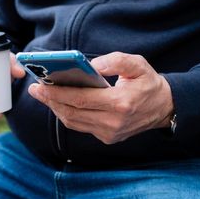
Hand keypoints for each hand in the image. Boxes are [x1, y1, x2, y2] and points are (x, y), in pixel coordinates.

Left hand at [28, 52, 173, 143]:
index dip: (58, 93)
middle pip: (72, 113)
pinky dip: (67, 115)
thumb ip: (116, 60)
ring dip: (56, 108)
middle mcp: (113, 122)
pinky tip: (59, 103)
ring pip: (73, 122)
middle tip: (35, 89)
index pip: (81, 99)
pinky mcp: (108, 137)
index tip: (40, 85)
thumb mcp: (138, 64)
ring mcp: (110, 133)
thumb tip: (93, 65)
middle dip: (50, 100)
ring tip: (43, 94)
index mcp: (120, 103)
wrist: (165, 108)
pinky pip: (81, 126)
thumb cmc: (148, 83)